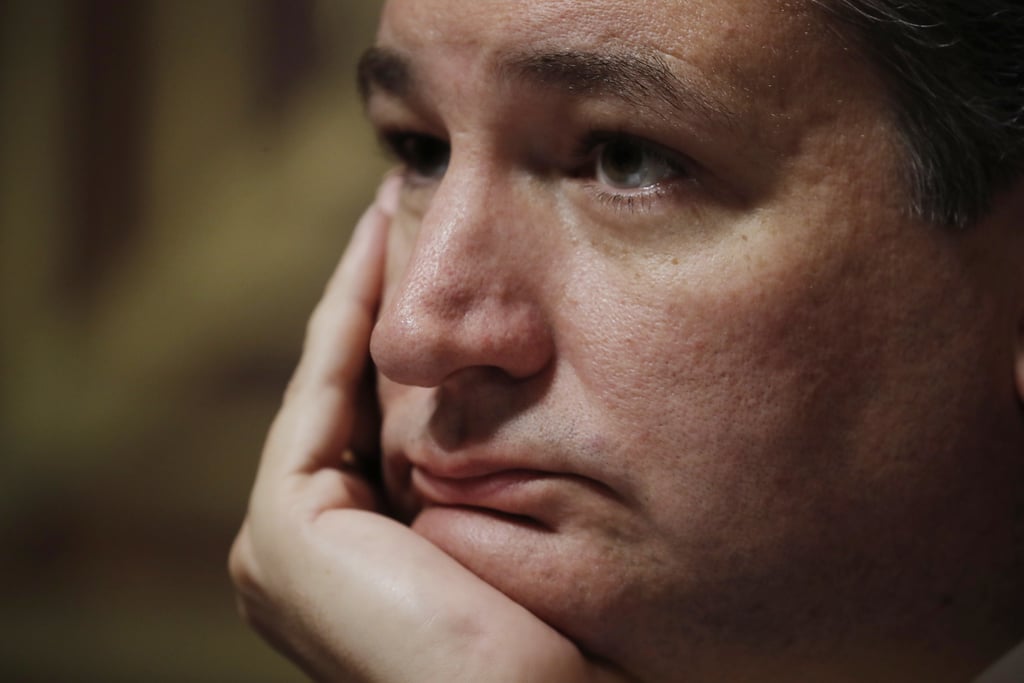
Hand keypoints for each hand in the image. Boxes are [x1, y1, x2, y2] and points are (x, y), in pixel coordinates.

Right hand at [228, 177, 630, 681]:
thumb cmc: (565, 643)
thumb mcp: (528, 538)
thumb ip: (499, 473)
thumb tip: (535, 381)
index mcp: (364, 565)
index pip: (380, 425)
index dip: (404, 340)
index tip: (431, 254)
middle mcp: (310, 560)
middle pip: (348, 398)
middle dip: (373, 305)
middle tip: (404, 210)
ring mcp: (286, 548)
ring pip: (331, 383)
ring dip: (359, 294)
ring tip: (392, 208)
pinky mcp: (286, 528)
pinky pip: (325, 387)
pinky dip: (349, 310)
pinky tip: (377, 238)